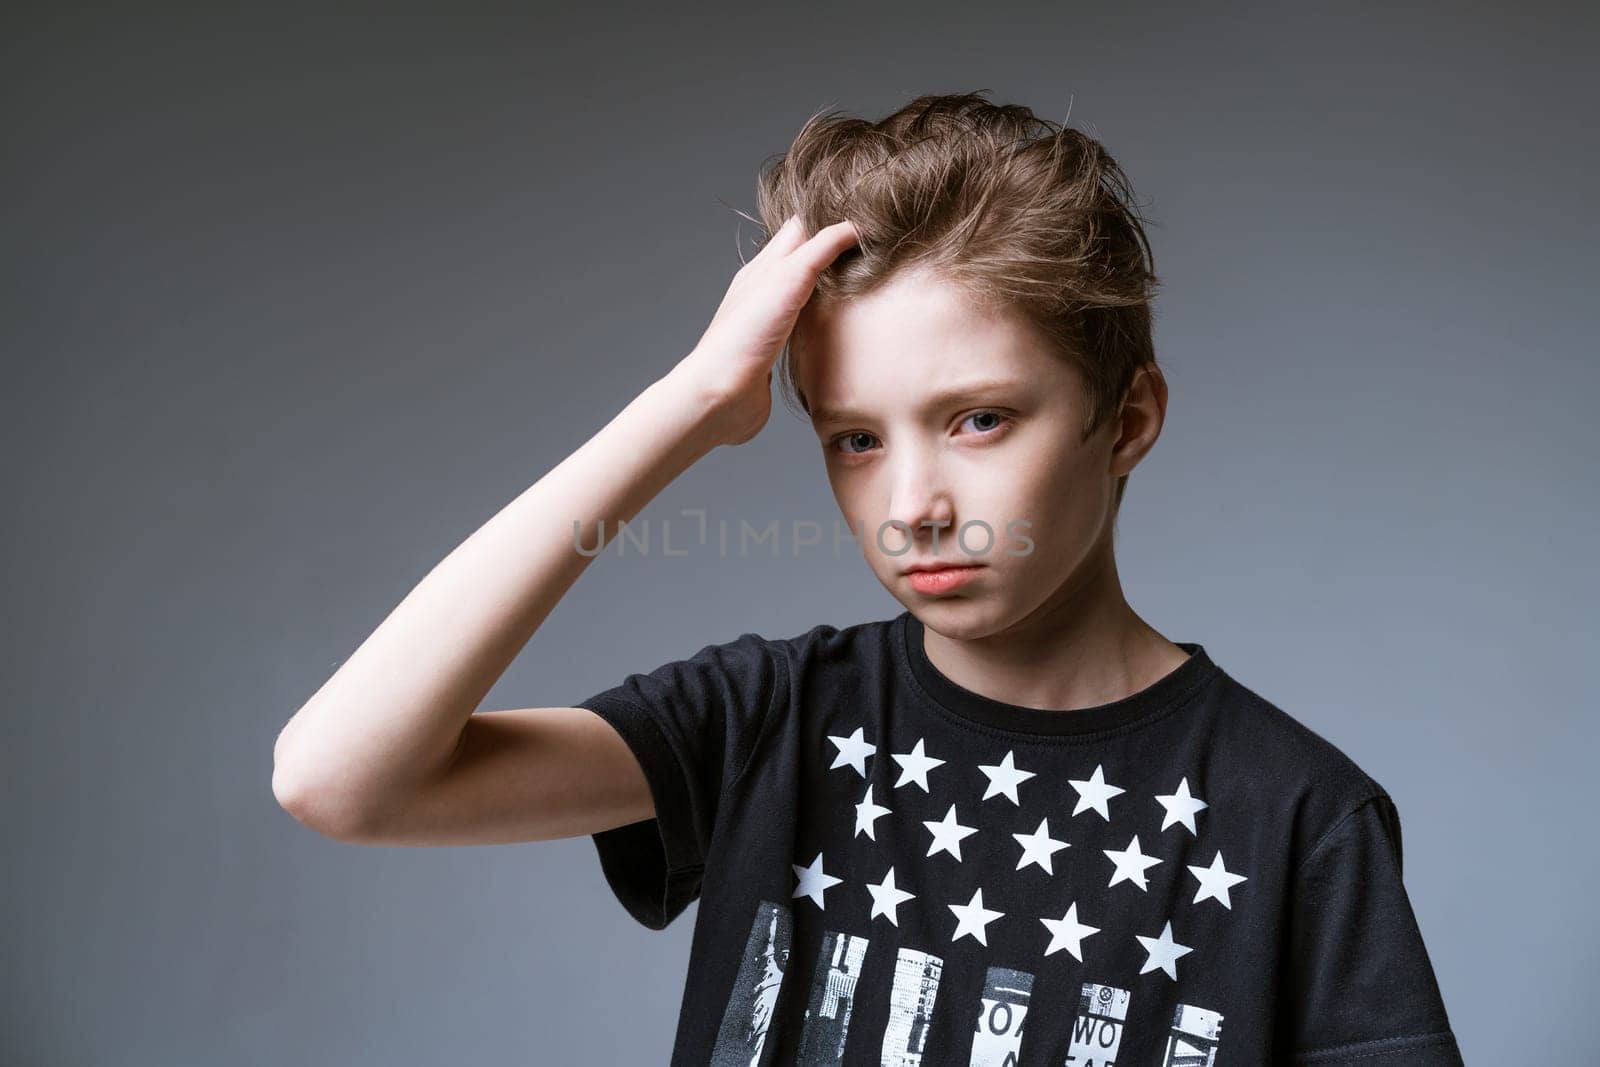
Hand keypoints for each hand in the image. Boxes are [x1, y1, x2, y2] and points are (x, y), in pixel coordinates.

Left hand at [670, 215, 860, 446]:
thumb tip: (852, 226)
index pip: (800, 226)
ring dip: (829, 281)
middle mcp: (765, 288)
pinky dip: (823, 314)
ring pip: (804, 288)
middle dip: (832, 245)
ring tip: (862, 276)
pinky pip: (804, 322)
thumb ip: (819, 249)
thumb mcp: (787, 279)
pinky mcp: (777, 350)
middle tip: (870, 243)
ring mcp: (770, 320)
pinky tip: (837, 321)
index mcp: (763, 265)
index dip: (829, 215)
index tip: (864, 215)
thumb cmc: (743, 338)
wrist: (720, 396)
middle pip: (802, 255)